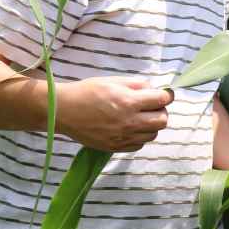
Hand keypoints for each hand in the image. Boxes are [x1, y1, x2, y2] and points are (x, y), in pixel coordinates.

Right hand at [56, 77, 172, 152]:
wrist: (64, 111)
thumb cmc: (87, 92)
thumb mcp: (113, 81)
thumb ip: (137, 85)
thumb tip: (153, 90)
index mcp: (129, 102)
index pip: (162, 100)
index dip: (164, 96)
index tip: (161, 95)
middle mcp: (129, 122)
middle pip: (162, 121)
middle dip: (160, 112)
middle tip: (151, 107)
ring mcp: (123, 137)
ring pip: (152, 135)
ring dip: (151, 125)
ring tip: (139, 118)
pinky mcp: (115, 147)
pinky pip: (139, 145)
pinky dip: (139, 137)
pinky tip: (130, 128)